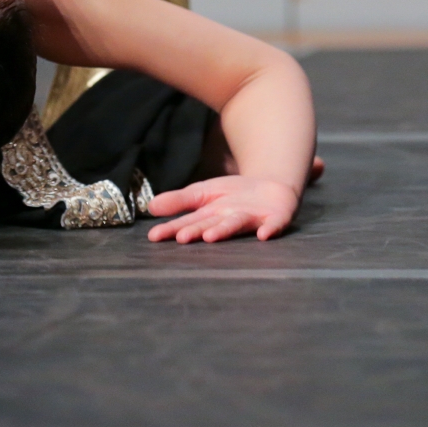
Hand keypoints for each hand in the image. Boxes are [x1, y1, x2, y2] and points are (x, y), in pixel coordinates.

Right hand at [146, 175, 299, 242]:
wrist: (271, 188)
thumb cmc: (234, 196)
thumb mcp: (203, 192)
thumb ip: (179, 200)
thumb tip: (150, 206)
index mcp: (210, 216)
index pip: (187, 222)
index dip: (171, 229)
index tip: (154, 237)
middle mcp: (229, 221)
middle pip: (210, 225)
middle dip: (197, 232)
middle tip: (182, 238)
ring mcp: (253, 220)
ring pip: (236, 225)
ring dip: (224, 231)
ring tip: (210, 236)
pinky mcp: (276, 219)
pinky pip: (274, 225)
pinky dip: (270, 230)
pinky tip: (264, 234)